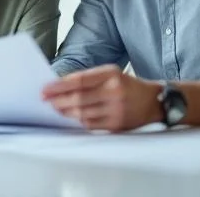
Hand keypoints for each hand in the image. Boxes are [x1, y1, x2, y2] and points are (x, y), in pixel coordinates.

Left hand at [42, 64, 161, 131]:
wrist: (153, 102)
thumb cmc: (127, 86)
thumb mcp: (111, 74)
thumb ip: (89, 78)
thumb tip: (61, 84)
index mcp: (111, 74)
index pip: (80, 80)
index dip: (59, 86)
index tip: (46, 89)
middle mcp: (114, 91)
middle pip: (79, 98)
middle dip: (59, 100)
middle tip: (46, 101)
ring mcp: (116, 109)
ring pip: (83, 113)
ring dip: (66, 112)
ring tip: (56, 109)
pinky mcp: (116, 125)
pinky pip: (91, 124)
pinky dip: (79, 121)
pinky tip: (71, 117)